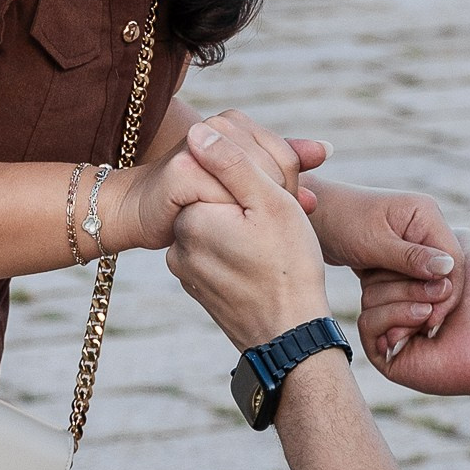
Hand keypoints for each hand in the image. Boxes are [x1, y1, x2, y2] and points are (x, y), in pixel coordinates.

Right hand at [111, 109, 321, 256]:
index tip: (285, 214)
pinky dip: (229, 220)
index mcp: (236, 122)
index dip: (291, 190)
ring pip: (251, 184)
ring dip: (253, 213)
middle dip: (275, 203)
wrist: (145, 213)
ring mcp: (198, 143)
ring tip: (248, 233)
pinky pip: (223, 199)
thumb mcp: (247, 182)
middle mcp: (218, 124)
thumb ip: (285, 164)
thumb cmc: (199, 199)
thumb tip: (327, 149)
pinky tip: (227, 235)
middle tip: (269, 229)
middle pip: (273, 170)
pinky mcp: (182, 171)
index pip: (288, 157)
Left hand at [164, 120, 332, 345]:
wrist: (291, 339)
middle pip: (217, 198)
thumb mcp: (270, 202)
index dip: (257, 177)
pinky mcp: (198, 288)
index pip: (217, 170)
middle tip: (285, 221)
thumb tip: (198, 130)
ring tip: (277, 246)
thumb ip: (232, 161)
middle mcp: (177, 243)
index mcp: (189, 216)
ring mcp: (186, 269)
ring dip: (247, 225)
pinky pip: (218, 253)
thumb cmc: (289, 268)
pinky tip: (265, 264)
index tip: (281, 199)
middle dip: (251, 201)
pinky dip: (240, 251)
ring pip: (219, 226)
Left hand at [307, 181, 464, 338]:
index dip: (447, 292)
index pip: (454, 259)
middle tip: (415, 332)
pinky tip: (393, 321)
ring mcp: (415, 240)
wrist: (313, 218)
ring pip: (429, 282)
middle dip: (431, 302)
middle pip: (444, 273)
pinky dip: (403, 299)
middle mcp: (426, 225)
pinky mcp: (403, 256)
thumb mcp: (374, 242)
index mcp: (426, 214)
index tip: (431, 321)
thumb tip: (447, 269)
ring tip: (399, 331)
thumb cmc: (341, 222)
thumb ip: (410, 257)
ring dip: (416, 304)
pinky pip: (412, 282)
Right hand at [360, 237, 469, 436]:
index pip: (383, 259)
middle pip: (372, 278)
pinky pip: (367, 323)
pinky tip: (422, 322)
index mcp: (410, 280)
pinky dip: (394, 316)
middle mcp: (397, 303)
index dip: (400, 255)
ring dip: (403, 297)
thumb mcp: (460, 246)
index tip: (427, 261)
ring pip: (368, 299)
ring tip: (433, 310)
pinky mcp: (385, 354)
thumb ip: (428, 236)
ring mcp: (389, 328)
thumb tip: (396, 241)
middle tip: (439, 290)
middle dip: (405, 279)